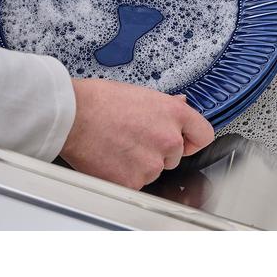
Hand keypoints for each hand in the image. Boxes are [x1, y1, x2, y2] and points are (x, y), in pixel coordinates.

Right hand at [60, 79, 214, 189]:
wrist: (73, 116)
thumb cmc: (99, 101)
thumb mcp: (140, 93)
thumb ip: (164, 105)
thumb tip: (180, 103)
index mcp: (173, 113)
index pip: (204, 135)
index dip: (193, 140)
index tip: (186, 142)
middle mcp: (168, 140)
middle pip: (175, 156)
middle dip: (158, 151)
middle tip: (134, 139)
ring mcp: (152, 163)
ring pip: (154, 170)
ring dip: (140, 164)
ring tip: (118, 146)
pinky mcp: (134, 181)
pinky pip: (136, 183)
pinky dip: (124, 176)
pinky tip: (110, 159)